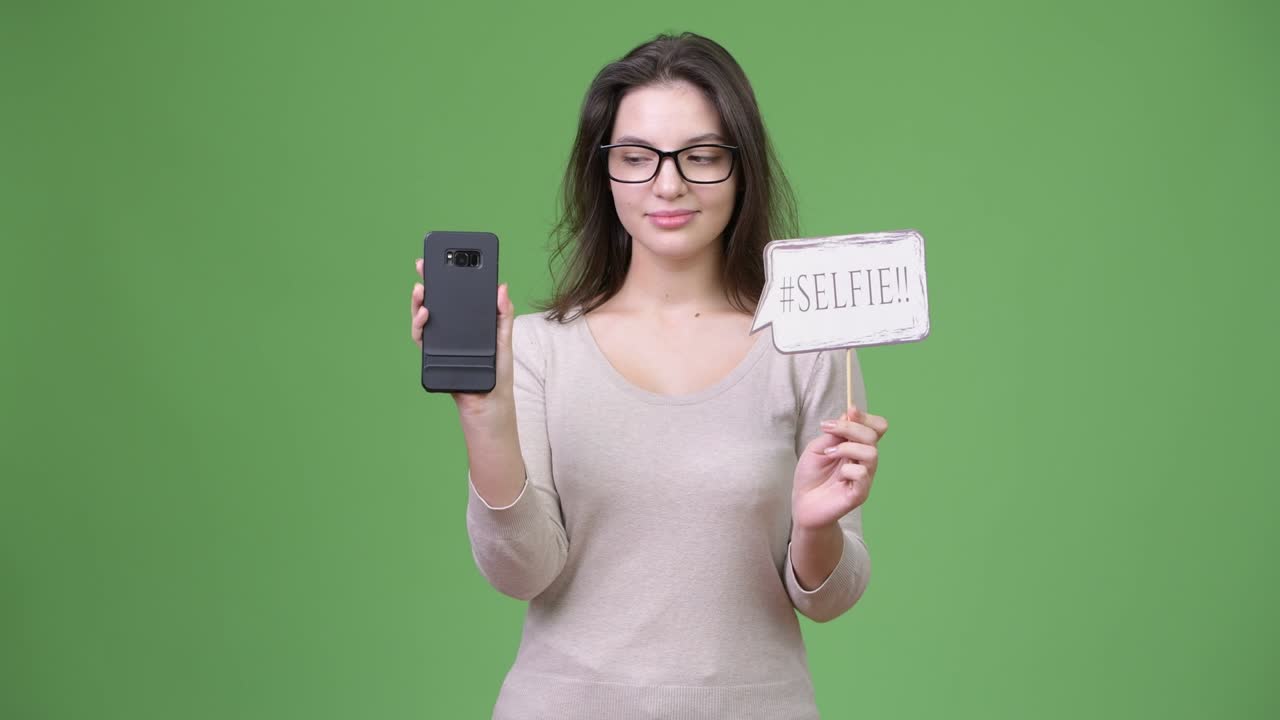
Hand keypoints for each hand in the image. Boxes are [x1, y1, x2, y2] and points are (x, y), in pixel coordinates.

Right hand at [411, 257, 515, 419]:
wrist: (488, 403)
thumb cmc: (498, 373)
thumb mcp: (504, 339)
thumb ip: (503, 314)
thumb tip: (502, 287)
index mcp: (469, 322)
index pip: (457, 296)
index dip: (448, 278)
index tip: (443, 259)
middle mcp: (452, 329)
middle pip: (436, 302)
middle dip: (428, 283)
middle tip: (422, 266)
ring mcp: (441, 342)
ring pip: (424, 317)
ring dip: (418, 302)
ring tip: (422, 290)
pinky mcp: (434, 356)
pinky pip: (422, 338)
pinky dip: (419, 325)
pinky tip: (425, 314)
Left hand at [792, 405, 889, 530]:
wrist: (802, 502)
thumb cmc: (810, 476)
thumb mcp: (818, 447)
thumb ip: (836, 432)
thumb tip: (851, 412)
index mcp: (857, 448)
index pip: (877, 427)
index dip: (866, 417)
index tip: (849, 410)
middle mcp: (864, 461)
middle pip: (874, 435)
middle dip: (849, 427)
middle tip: (826, 428)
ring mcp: (864, 478)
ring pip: (871, 453)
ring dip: (847, 448)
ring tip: (829, 452)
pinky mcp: (860, 494)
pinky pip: (863, 475)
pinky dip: (847, 470)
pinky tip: (837, 476)